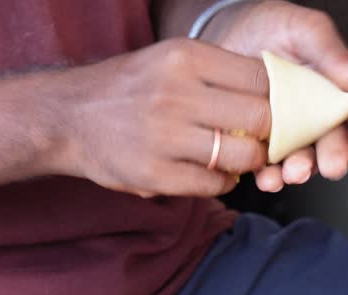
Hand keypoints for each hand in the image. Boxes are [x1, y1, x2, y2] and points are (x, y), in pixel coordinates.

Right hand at [50, 38, 271, 197]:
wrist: (68, 116)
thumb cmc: (130, 88)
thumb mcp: (170, 60)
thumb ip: (218, 72)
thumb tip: (276, 91)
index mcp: (185, 57)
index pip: (262, 77)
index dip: (278, 98)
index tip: (277, 109)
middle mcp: (176, 93)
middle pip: (261, 117)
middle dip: (271, 133)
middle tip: (265, 138)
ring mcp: (164, 136)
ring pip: (243, 156)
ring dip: (250, 162)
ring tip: (241, 158)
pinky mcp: (154, 173)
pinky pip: (214, 185)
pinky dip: (224, 183)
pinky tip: (216, 174)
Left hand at [200, 1, 347, 191]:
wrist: (224, 34)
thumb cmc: (269, 28)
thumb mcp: (303, 29)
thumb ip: (332, 52)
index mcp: (335, 87)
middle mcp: (316, 115)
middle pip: (334, 141)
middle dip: (335, 155)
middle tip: (333, 163)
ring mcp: (289, 132)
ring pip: (303, 158)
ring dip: (301, 170)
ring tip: (295, 172)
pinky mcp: (261, 144)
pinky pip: (268, 166)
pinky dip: (269, 176)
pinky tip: (268, 177)